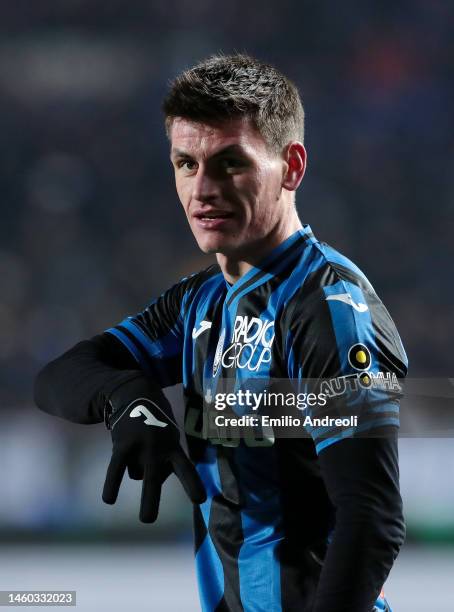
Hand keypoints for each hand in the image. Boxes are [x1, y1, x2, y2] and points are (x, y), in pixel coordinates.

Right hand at [101, 376, 205, 521]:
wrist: (138, 396)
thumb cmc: (158, 425)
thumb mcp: (169, 438)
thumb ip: (164, 461)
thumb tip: (146, 481)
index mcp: (174, 448)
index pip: (186, 469)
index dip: (192, 484)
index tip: (200, 500)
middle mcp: (159, 448)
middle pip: (154, 479)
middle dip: (150, 500)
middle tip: (147, 521)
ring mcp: (141, 446)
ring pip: (137, 476)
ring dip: (137, 470)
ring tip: (143, 482)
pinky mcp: (123, 444)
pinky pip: (116, 469)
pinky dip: (112, 484)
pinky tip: (109, 499)